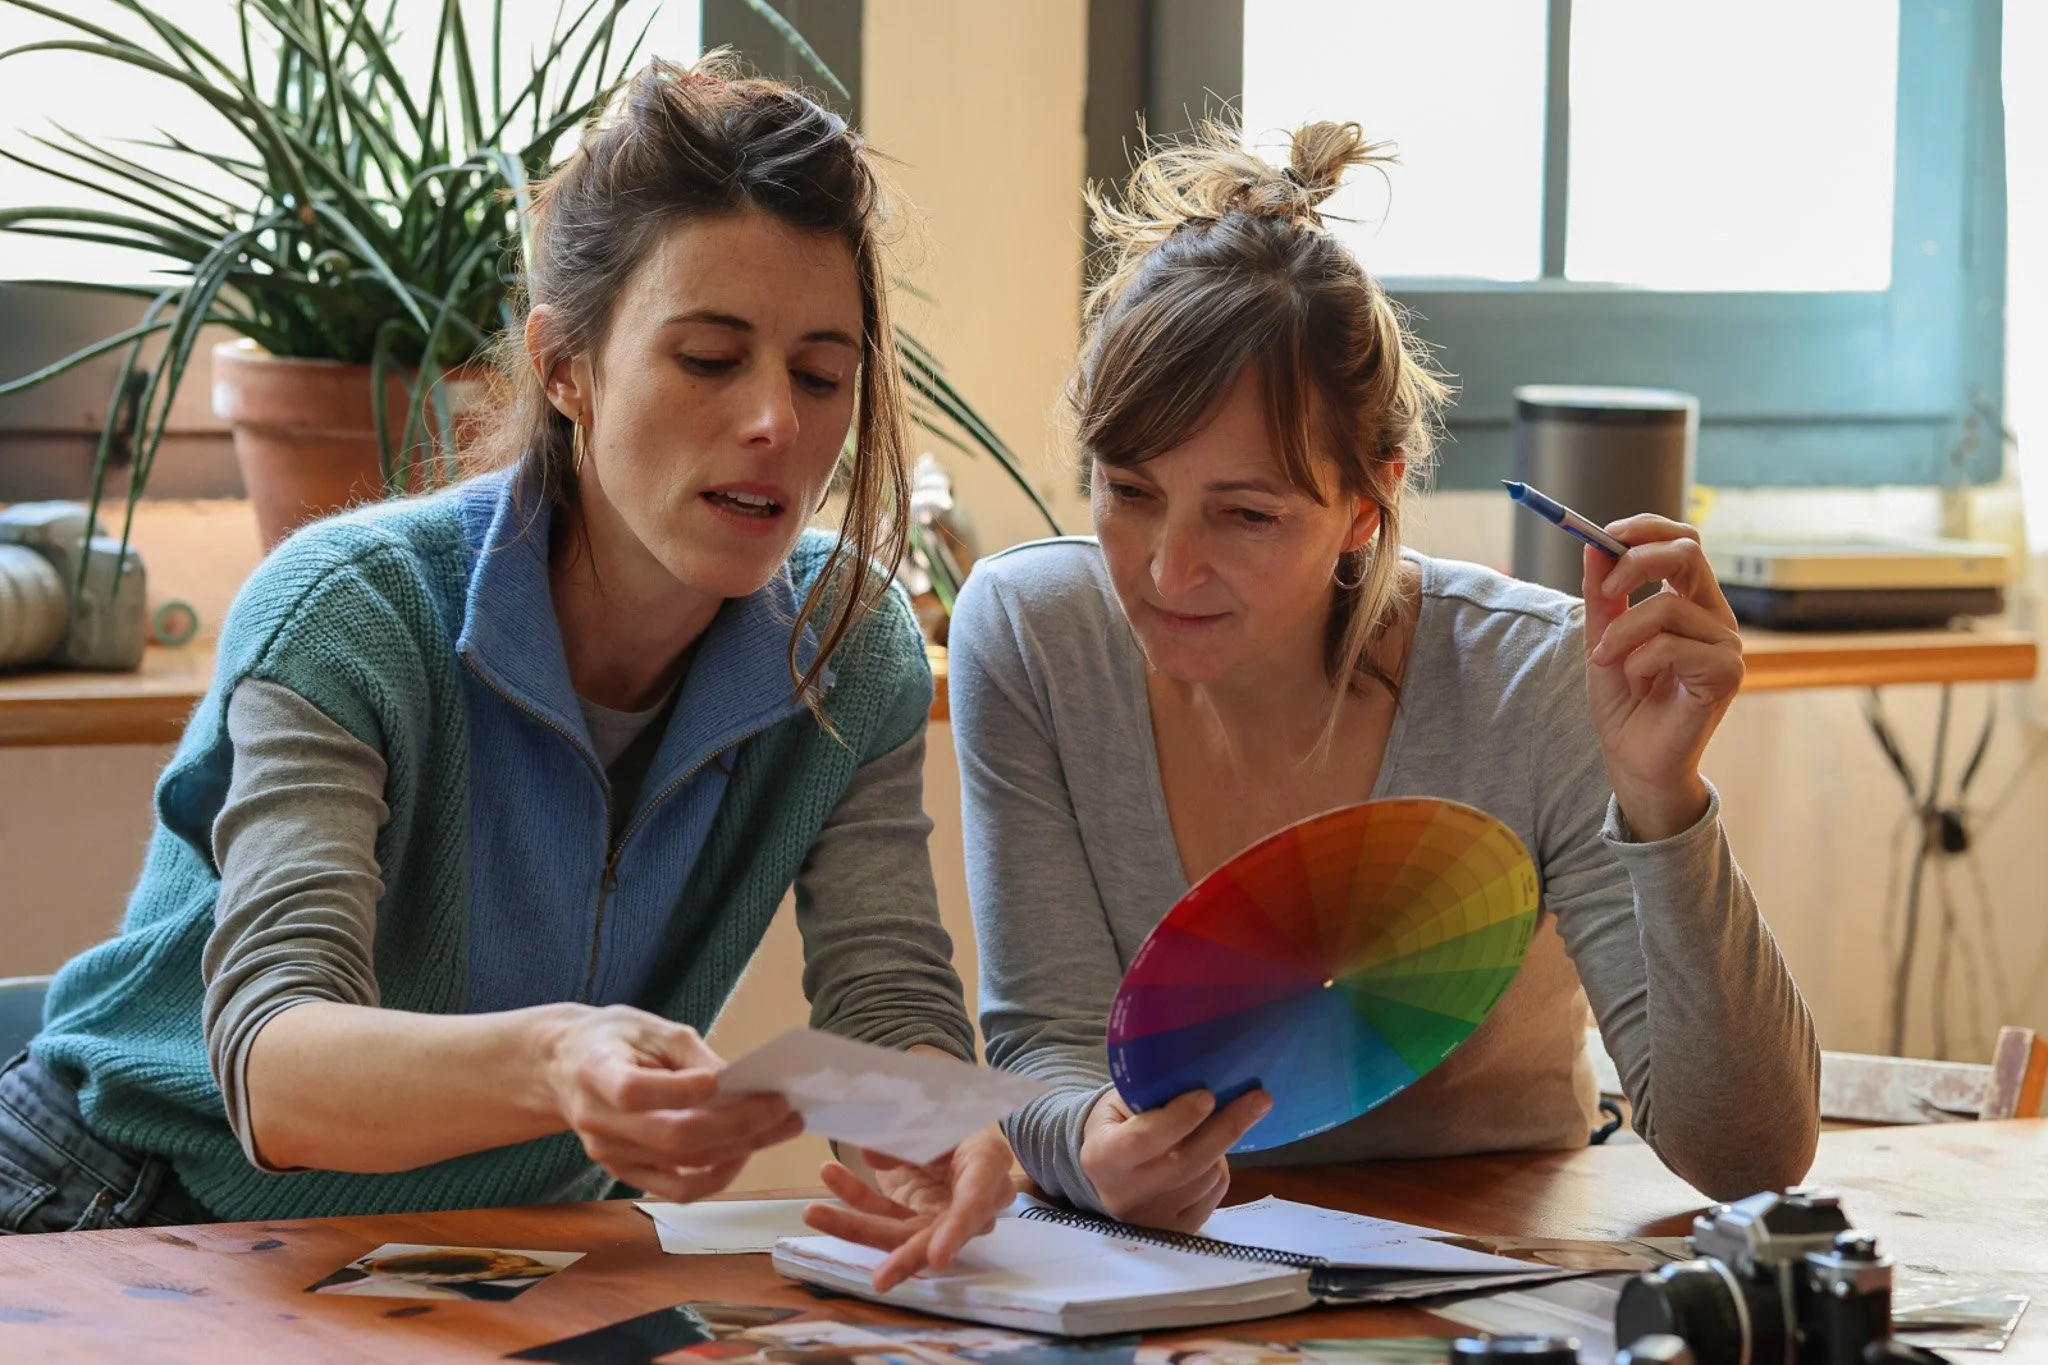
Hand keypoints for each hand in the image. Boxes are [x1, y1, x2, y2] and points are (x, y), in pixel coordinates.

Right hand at [542, 1005, 802, 1202]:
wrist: (562, 1068)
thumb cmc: (612, 1039)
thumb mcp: (648, 1026)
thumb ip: (689, 1055)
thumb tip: (737, 1083)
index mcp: (596, 1072)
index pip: (634, 1092)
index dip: (681, 1090)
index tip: (725, 1080)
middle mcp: (598, 1121)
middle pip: (673, 1136)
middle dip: (739, 1124)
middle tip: (784, 1107)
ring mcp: (610, 1153)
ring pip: (684, 1165)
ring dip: (742, 1148)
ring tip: (781, 1125)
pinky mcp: (624, 1172)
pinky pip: (677, 1189)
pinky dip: (718, 1175)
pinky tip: (746, 1151)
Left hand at [803, 1127, 1017, 1291]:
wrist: (959, 1128)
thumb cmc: (962, 1118)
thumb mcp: (947, 1117)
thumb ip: (917, 1137)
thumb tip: (872, 1154)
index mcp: (987, 1169)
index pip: (973, 1204)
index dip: (955, 1232)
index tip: (937, 1257)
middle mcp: (965, 1204)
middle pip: (933, 1235)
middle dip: (904, 1258)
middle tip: (880, 1280)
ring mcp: (935, 1214)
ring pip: (896, 1231)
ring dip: (852, 1225)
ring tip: (813, 1213)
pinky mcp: (908, 1213)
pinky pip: (877, 1211)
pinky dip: (851, 1195)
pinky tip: (830, 1176)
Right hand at [1077, 1087, 1269, 1232]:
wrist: (1105, 1174)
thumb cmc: (1116, 1126)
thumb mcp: (1119, 1101)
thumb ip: (1151, 1095)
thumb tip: (1201, 1081)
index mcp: (1101, 1158)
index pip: (1142, 1140)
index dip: (1178, 1118)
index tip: (1208, 1096)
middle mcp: (1123, 1196)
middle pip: (1185, 1163)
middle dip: (1225, 1128)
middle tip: (1259, 1099)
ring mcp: (1150, 1220)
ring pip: (1205, 1178)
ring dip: (1222, 1146)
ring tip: (1220, 1122)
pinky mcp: (1176, 1232)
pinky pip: (1214, 1194)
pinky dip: (1219, 1169)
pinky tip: (1212, 1154)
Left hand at [1581, 516, 1744, 841]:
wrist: (1634, 759)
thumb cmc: (1624, 701)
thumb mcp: (1602, 637)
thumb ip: (1602, 595)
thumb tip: (1594, 545)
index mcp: (1689, 600)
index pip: (1683, 540)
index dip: (1647, 528)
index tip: (1605, 534)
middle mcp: (1713, 615)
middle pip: (1687, 553)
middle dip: (1635, 562)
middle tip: (1602, 592)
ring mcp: (1726, 644)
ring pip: (1667, 607)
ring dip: (1621, 634)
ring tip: (1606, 662)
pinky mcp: (1726, 674)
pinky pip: (1672, 646)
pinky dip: (1639, 661)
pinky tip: (1637, 682)